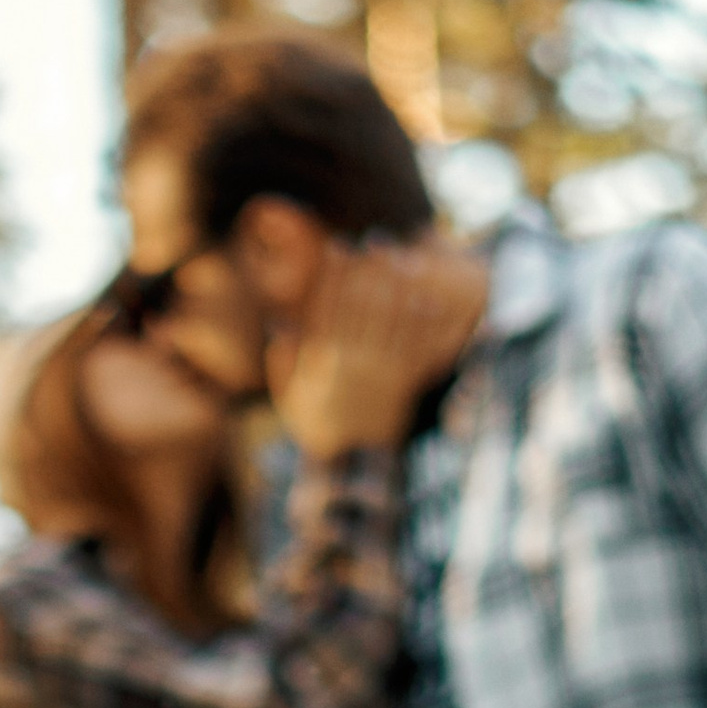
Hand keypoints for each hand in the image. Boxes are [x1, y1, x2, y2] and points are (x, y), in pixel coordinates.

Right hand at [271, 239, 485, 457]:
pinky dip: (423, 325)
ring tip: (408, 259)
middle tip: (380, 239)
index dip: (333, 274)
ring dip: (399, 287)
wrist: (348, 468)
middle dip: (370, 270)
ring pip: (390, 322)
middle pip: (360, 306)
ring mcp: (377, 375)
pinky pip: (415, 350)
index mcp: (320, 361)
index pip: (324, 307)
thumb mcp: (290, 399)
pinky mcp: (401, 387)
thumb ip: (283, 364)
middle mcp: (349, 363)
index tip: (339, 246)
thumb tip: (277, 325)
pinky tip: (429, 301)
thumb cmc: (317, 430)